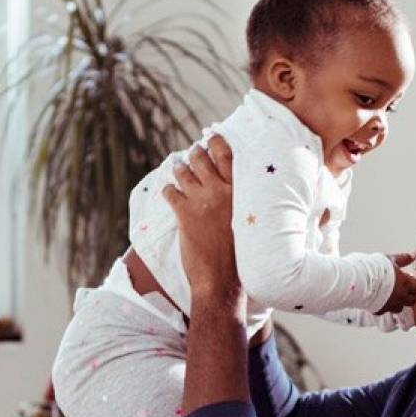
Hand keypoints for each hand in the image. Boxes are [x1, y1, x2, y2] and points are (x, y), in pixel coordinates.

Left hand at [162, 135, 241, 306]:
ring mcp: (201, 201)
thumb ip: (238, 201)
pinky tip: (170, 194)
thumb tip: (229, 189)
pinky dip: (168, 190)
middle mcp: (220, 191)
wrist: (222, 278)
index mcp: (239, 192)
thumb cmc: (239, 254)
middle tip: (193, 153)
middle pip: (201, 158)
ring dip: (179, 169)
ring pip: (183, 172)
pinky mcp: (184, 214)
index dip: (216, 142)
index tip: (212, 137)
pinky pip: (170, 192)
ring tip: (179, 171)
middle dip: (194, 153)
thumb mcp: (247, 221)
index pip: (226, 156)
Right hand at [376, 253, 415, 313]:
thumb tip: (414, 255)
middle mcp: (401, 296)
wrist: (359, 280)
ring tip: (389, 295)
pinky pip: (385, 310)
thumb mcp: (390, 259)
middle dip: (408, 295)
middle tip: (400, 289)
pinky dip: (383, 306)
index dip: (413, 284)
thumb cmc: (374, 268)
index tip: (407, 280)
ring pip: (399, 308)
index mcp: (405, 283)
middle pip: (411, 300)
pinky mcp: (380, 310)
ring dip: (397, 303)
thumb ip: (404, 259)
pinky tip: (377, 299)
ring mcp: (391, 305)